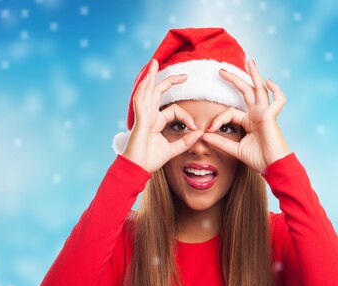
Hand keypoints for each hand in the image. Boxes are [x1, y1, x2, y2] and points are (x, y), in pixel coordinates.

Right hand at [122, 58, 205, 173]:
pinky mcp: (139, 121)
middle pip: (157, 93)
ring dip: (150, 77)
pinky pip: (140, 101)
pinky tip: (146, 80)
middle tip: (183, 74)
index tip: (196, 127)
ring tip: (153, 63)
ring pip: (146, 91)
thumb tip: (200, 133)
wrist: (137, 169)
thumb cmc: (150, 160)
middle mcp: (148, 116)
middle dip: (168, 81)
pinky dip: (142, 90)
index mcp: (155, 122)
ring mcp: (142, 117)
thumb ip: (186, 141)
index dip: (187, 116)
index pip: (174, 110)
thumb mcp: (173, 150)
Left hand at [200, 59, 290, 173]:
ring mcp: (265, 113)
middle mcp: (257, 114)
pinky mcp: (272, 117)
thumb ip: (220, 142)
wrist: (273, 167)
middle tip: (220, 70)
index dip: (218, 120)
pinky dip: (276, 90)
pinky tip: (269, 82)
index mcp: (249, 121)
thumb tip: (203, 136)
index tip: (208, 130)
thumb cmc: (259, 160)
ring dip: (254, 74)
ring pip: (259, 89)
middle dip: (234, 80)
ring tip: (249, 61)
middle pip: (245, 91)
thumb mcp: (235, 149)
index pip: (230, 112)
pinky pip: (278, 100)